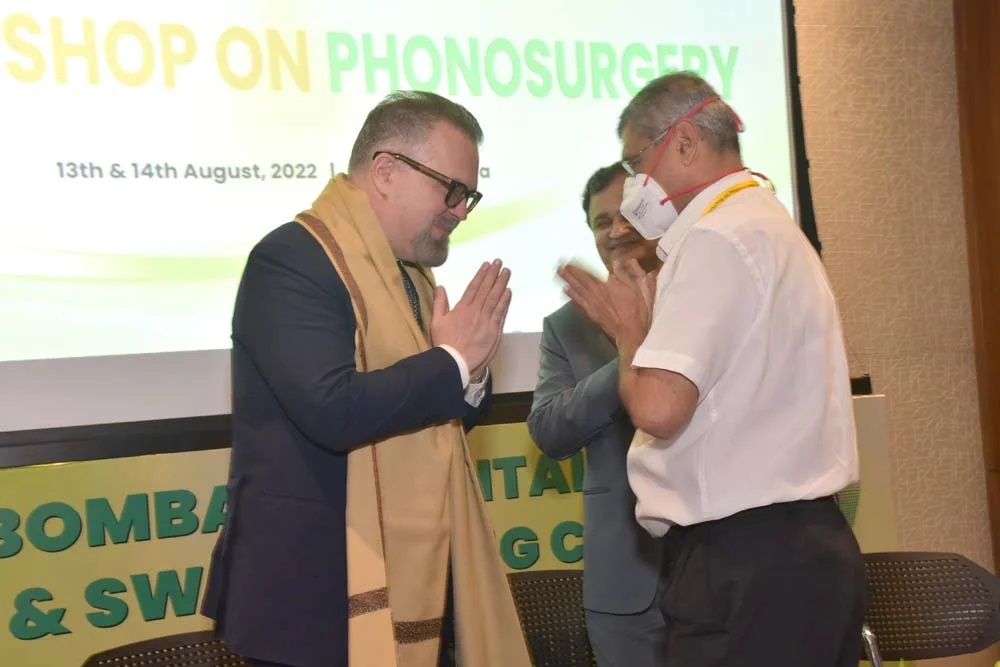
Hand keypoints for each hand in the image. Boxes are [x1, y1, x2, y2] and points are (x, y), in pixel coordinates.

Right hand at [430, 259, 511, 373]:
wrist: (455, 361)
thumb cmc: (444, 343)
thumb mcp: (436, 321)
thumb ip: (439, 303)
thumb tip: (440, 287)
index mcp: (462, 308)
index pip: (474, 287)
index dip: (481, 274)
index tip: (487, 264)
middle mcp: (476, 311)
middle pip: (487, 289)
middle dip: (494, 275)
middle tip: (500, 263)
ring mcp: (486, 320)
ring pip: (495, 298)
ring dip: (501, 284)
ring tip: (507, 272)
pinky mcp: (494, 331)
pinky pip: (500, 313)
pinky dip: (505, 301)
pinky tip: (508, 292)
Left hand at [558, 259, 653, 347]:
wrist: (632, 333)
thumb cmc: (638, 310)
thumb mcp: (640, 287)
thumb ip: (628, 273)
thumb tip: (617, 262)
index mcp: (607, 285)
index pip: (589, 273)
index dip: (578, 267)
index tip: (569, 260)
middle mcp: (597, 293)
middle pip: (580, 281)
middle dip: (569, 272)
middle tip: (558, 265)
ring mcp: (593, 305)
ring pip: (577, 290)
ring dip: (567, 280)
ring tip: (559, 273)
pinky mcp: (593, 314)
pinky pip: (580, 302)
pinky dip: (572, 295)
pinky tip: (566, 290)